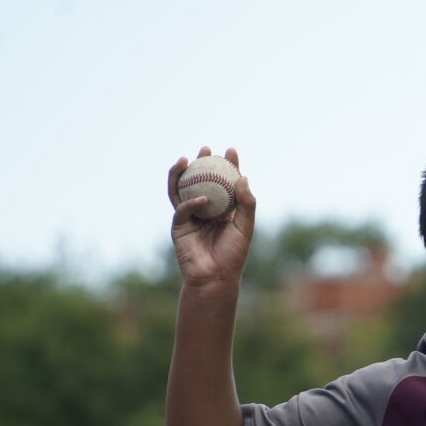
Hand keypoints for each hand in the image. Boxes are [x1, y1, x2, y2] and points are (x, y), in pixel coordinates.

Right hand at [168, 147, 255, 290]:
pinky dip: (191, 203)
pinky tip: (203, 198)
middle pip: (199, 180)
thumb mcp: (246, 227)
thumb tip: (243, 177)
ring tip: (187, 159)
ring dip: (181, 173)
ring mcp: (189, 216)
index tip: (231, 150)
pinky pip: (182, 210)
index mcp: (222, 208)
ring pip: (181, 190)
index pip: (223, 182)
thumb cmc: (234, 254)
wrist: (216, 277)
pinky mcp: (178, 226)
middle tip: (206, 149)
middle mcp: (204, 209)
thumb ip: (247, 203)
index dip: (226, 165)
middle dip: (201, 162)